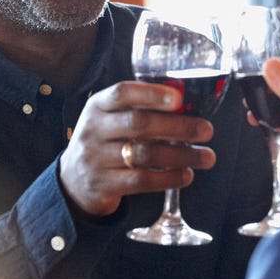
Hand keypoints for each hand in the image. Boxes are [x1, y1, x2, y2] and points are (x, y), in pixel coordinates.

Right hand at [59, 80, 216, 216]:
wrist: (72, 182)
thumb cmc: (105, 142)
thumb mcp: (111, 119)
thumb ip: (140, 110)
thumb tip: (188, 105)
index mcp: (98, 106)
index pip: (122, 93)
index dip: (151, 94)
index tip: (179, 98)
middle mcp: (94, 130)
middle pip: (139, 124)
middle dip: (178, 127)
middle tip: (207, 130)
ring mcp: (96, 159)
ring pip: (145, 155)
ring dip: (181, 156)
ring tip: (206, 157)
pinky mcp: (103, 185)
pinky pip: (141, 181)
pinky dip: (169, 178)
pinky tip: (186, 175)